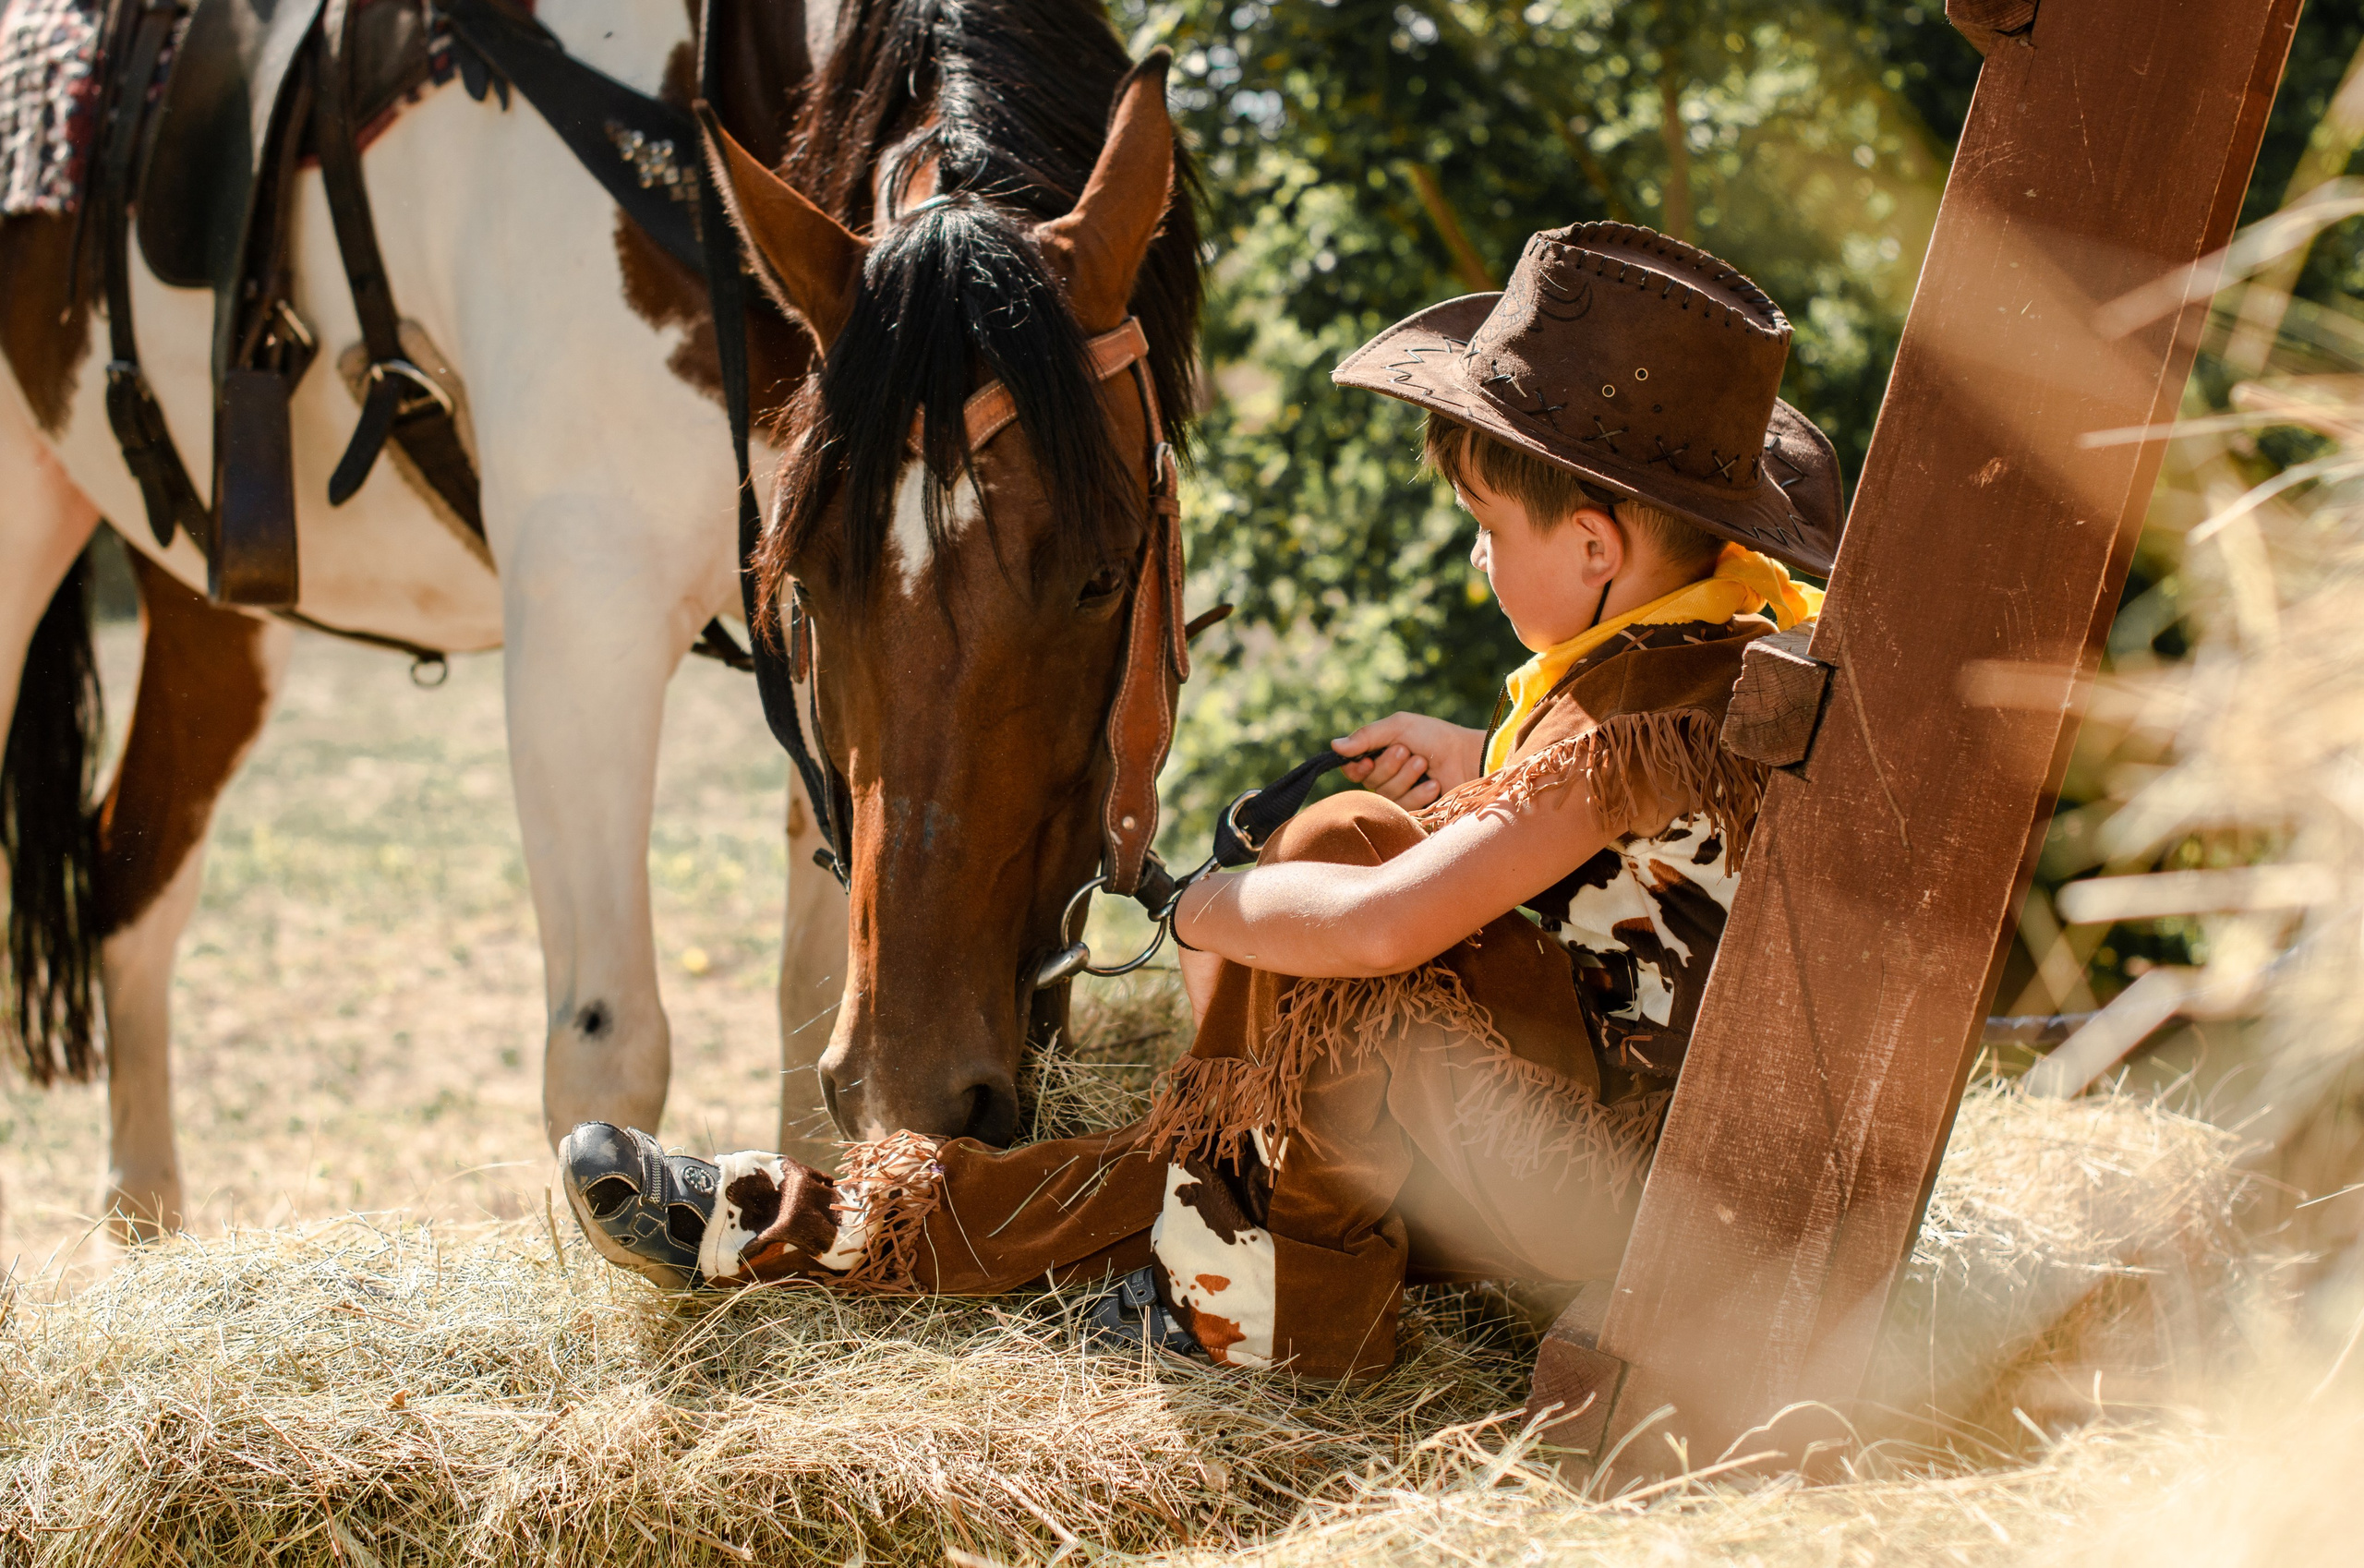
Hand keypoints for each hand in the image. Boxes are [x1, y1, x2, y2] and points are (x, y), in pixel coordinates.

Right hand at [1334, 712, 1486, 809]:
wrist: (1468, 756)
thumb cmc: (1435, 737)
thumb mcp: (1398, 726)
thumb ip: (1366, 736)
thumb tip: (1334, 746)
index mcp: (1379, 756)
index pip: (1353, 769)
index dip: (1356, 768)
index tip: (1367, 760)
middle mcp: (1386, 777)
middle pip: (1370, 782)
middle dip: (1390, 765)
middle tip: (1409, 752)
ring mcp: (1401, 796)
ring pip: (1386, 795)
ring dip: (1407, 776)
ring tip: (1425, 764)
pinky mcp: (1416, 812)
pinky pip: (1404, 809)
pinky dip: (1419, 793)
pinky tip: (1433, 784)